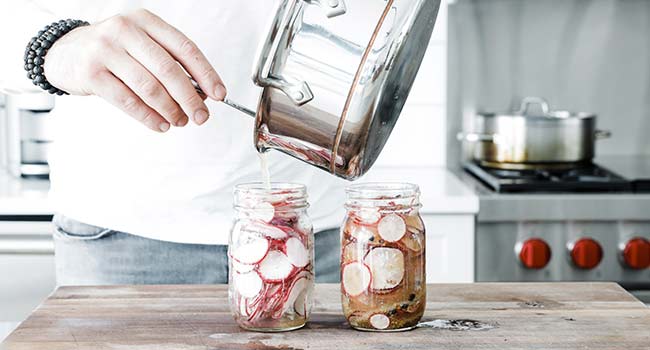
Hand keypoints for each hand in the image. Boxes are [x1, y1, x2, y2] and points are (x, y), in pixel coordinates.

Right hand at [43, 9, 225, 131]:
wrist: (64, 52)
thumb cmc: (112, 51)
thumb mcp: (141, 46)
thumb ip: (169, 64)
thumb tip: (201, 94)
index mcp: (146, 21)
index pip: (185, 48)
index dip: (206, 73)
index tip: (218, 94)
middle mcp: (126, 30)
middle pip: (169, 69)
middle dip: (190, 97)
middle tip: (201, 116)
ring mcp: (106, 50)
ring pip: (149, 87)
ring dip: (170, 109)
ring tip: (180, 121)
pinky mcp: (91, 73)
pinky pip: (128, 100)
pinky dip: (148, 117)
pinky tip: (160, 124)